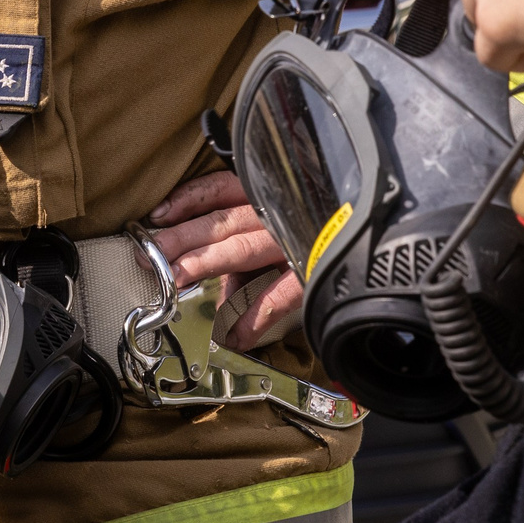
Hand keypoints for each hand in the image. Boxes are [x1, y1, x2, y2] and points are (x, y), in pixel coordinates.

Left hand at [145, 171, 302, 350]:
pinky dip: (257, 312)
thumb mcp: (277, 242)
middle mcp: (279, 212)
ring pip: (243, 247)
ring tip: (177, 280)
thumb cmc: (319, 232)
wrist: (374, 230)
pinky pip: (282, 291)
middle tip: (149, 257)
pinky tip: (237, 334)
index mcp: (266, 196)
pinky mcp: (315, 267)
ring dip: (207, 263)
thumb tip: (224, 303)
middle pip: (221, 221)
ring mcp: (296, 237)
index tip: (155, 217)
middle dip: (181, 239)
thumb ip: (247, 268)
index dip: (185, 201)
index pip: (219, 188)